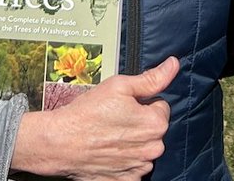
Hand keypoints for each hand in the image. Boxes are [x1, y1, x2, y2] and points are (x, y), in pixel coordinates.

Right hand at [11, 56, 179, 179]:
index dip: (143, 102)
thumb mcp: (120, 86)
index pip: (161, 106)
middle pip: (155, 129)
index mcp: (155, 124)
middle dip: (140, 122)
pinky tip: (109, 152)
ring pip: (145, 148)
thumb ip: (151, 78)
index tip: (126, 105)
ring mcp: (138, 169)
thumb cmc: (89, 113)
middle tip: (116, 119)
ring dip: (134, 142)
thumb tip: (173, 64)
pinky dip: (125, 161)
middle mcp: (152, 150)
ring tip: (110, 135)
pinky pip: (134, 168)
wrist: (61, 142)